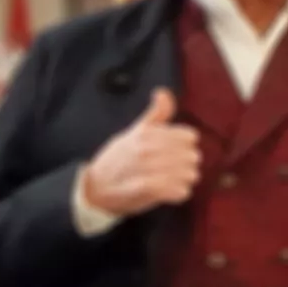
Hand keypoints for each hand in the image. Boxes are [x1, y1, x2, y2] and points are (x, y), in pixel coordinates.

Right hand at [79, 89, 201, 218]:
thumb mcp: (133, 131)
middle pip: (193, 157)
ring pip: (190, 174)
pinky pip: (181, 191)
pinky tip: (167, 193)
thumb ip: (155, 114)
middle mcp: (149, 150)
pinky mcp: (149, 190)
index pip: (190, 137)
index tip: (170, 152)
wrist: (94, 188)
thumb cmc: (117, 159)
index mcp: (148, 134)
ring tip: (168, 181)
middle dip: (185, 165)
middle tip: (169, 169)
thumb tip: (163, 92)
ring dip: (182, 180)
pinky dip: (177, 194)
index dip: (183, 146)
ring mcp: (148, 169)